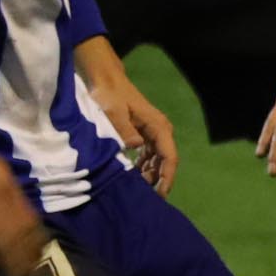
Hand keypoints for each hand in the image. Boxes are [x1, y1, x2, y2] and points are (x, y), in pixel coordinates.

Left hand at [74, 39, 176, 193]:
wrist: (106, 80)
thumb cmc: (109, 95)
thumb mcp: (113, 112)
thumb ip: (124, 130)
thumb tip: (136, 146)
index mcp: (158, 127)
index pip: (170, 156)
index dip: (167, 177)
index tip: (161, 193)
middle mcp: (160, 130)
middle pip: (165, 160)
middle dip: (158, 179)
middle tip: (145, 195)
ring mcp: (153, 131)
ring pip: (158, 158)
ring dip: (150, 173)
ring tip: (137, 186)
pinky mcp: (144, 132)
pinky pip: (149, 153)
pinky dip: (143, 165)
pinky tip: (133, 172)